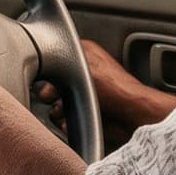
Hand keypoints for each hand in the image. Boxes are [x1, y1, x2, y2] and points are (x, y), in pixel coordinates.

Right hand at [36, 39, 175, 135]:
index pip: (55, 54)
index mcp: (85, 52)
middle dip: (52, 93)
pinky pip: (66, 118)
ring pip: (57, 102)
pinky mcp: (89, 113)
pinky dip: (66, 122)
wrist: (134, 118)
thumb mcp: (81, 68)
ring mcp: (87, 94)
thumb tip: (41, 80)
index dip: (48, 67)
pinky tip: (72, 122)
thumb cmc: (115, 88)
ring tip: (66, 112)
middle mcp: (85, 71)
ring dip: (58, 110)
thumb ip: (56, 67)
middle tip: (54, 97)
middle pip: (53, 82)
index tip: (45, 77)